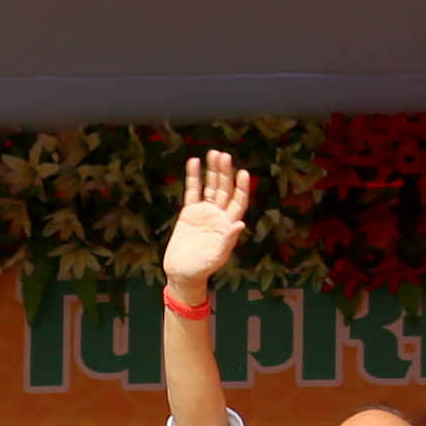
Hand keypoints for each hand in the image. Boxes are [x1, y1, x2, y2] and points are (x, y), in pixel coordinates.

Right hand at [163, 153, 252, 289]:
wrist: (182, 273)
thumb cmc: (201, 269)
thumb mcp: (216, 256)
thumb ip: (227, 240)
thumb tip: (240, 224)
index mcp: (228, 225)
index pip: (238, 202)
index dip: (241, 188)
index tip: (243, 173)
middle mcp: (218, 215)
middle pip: (224, 189)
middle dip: (225, 173)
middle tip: (224, 155)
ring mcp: (204, 212)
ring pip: (210, 187)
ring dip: (212, 171)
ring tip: (213, 153)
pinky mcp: (189, 212)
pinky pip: (192, 191)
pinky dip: (193, 177)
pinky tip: (194, 162)